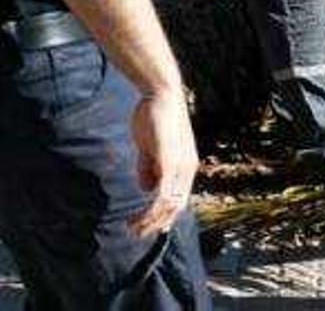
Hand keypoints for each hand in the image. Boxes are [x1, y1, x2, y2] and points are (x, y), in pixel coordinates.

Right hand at [128, 89, 198, 238]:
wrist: (161, 96)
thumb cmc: (155, 119)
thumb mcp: (152, 149)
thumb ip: (150, 168)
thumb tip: (147, 190)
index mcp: (185, 166)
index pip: (178, 199)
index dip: (164, 217)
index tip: (145, 228)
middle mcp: (187, 169)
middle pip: (176, 207)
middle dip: (156, 224)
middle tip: (136, 233)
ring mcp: (179, 166)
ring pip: (169, 204)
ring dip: (150, 221)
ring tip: (132, 228)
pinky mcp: (169, 161)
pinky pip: (162, 193)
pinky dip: (151, 209)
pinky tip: (139, 216)